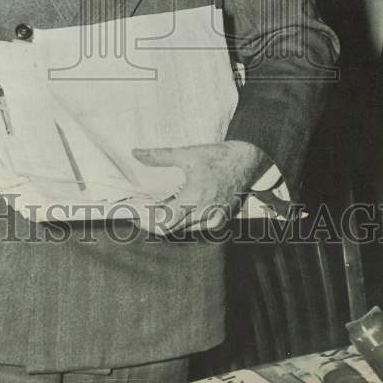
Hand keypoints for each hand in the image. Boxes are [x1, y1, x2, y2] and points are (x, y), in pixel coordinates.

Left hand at [132, 140, 268, 234]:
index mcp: (194, 199)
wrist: (246, 161)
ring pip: (183, 229)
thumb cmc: (217, 157)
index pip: (164, 222)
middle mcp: (204, 214)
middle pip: (171, 228)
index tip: (136, 214)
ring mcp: (214, 220)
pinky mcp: (221, 221)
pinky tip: (180, 206)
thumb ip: (159, 156)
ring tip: (161, 205)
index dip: (148, 221)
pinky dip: (185, 220)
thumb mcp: (186, 154)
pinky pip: (197, 227)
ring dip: (171, 220)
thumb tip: (135, 152)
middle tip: (144, 209)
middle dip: (156, 220)